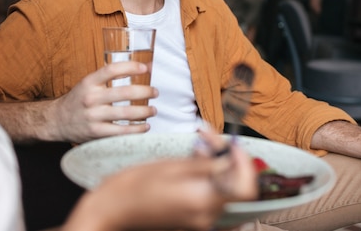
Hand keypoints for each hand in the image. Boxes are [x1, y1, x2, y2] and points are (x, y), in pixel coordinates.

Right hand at [52, 61, 157, 142]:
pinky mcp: (96, 132)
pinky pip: (122, 131)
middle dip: (145, 92)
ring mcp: (93, 116)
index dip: (130, 67)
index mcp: (89, 82)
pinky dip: (137, 129)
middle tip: (155, 92)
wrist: (57, 121)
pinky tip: (144, 126)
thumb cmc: (79, 99)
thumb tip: (143, 67)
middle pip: (124, 93)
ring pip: (126, 113)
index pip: (111, 69)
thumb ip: (111, 77)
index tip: (145, 67)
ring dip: (145, 111)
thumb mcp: (89, 83)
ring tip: (153, 110)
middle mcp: (91, 98)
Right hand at [63, 132, 256, 230]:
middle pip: (234, 187)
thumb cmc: (136, 185)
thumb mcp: (173, 165)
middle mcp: (206, 216)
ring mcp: (200, 221)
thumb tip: (231, 157)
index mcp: (203, 201)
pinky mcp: (193, 220)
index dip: (246, 165)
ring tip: (199, 145)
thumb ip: (207, 164)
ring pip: (224, 191)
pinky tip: (194, 161)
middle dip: (229, 160)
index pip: (245, 189)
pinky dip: (209, 179)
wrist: (114, 207)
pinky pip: (211, 198)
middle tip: (212, 138)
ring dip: (218, 166)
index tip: (235, 145)